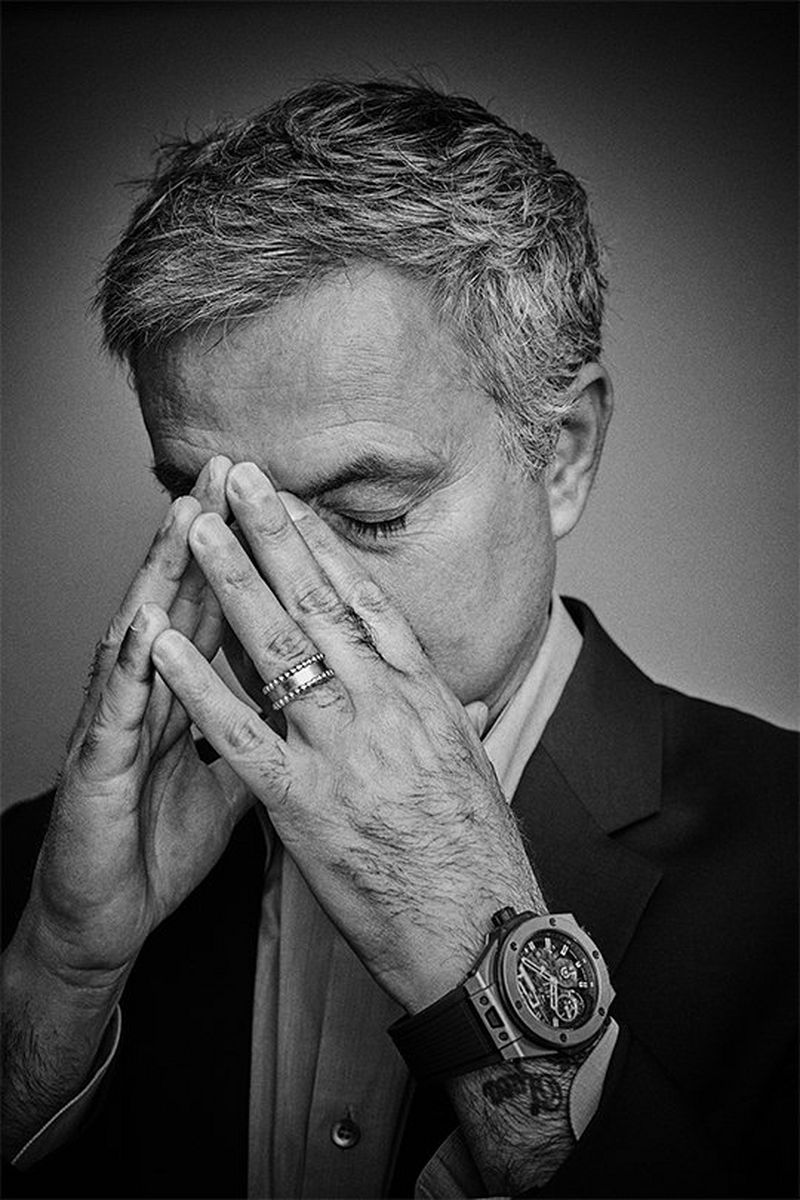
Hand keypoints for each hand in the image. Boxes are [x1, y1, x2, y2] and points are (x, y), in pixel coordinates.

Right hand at [16, 456, 251, 984]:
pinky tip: (143, 626)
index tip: (284, 500)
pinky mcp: (96, 768)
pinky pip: (118, 714)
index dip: (252, 557)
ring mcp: (121, 723)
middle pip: (183, 602)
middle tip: (231, 470)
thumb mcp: (234, 774)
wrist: (104, 909)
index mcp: (190, 691)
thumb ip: (271, 728)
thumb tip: (321, 698)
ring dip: (162, 577)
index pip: (223, 609)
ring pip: (142, 636)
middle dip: (209, 535)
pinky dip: (131, 669)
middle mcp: (153, 693)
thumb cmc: (162, 835)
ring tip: (185, 517)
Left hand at [151, 460, 543, 1010]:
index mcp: (426, 697)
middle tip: (240, 479)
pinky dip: (198, 684)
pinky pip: (240, 732)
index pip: (369, 603)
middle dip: (274, 535)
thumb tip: (471, 698)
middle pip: (320, 603)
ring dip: (232, 583)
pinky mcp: (303, 801)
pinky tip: (165, 644)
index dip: (326, 547)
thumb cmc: (479, 855)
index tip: (295, 505)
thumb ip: (461, 724)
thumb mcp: (478, 773)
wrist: (480, 932)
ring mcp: (344, 750)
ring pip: (279, 648)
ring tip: (198, 532)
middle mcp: (385, 707)